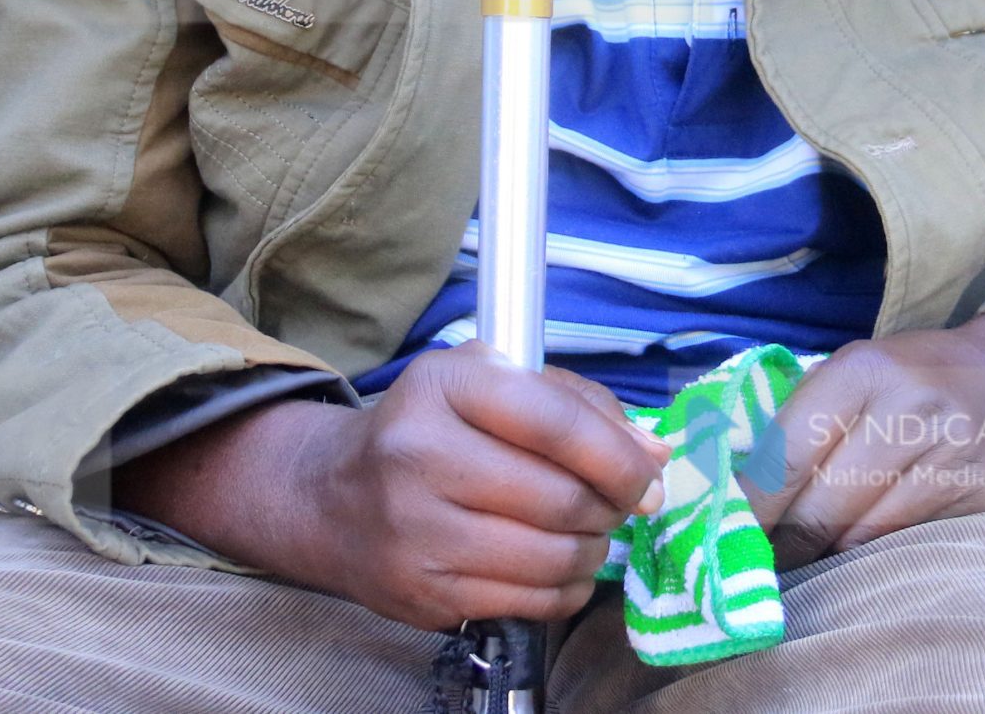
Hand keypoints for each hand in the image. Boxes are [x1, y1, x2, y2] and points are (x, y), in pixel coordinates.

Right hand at [113, 342, 672, 630]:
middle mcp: (419, 458)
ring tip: (591, 531)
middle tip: (621, 503)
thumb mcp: (494, 381)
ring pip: (552, 557)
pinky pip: (530, 603)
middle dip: (613, 506)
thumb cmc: (434, 425)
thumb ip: (579, 405)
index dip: (620, 454)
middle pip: (561, 498)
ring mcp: (416, 534)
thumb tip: (654, 455)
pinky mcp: (422, 595)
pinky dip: (567, 589)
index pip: (556, 423)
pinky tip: (563, 566)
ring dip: (594, 549)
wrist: (330, 497)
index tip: (650, 470)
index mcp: (444, 387)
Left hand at [746, 306, 984, 566]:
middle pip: (821, 508)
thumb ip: (803, 420)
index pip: (786, 455)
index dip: (748, 508)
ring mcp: (952, 455)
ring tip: (798, 566)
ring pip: (862, 538)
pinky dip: (873, 558)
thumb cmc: (918, 375)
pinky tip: (854, 559)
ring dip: (823, 559)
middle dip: (781, 546)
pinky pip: (907, 545)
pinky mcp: (983, 496)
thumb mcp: (858, 369)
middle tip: (753, 568)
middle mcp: (910, 409)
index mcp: (864, 370)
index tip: (722, 537)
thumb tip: (733, 492)